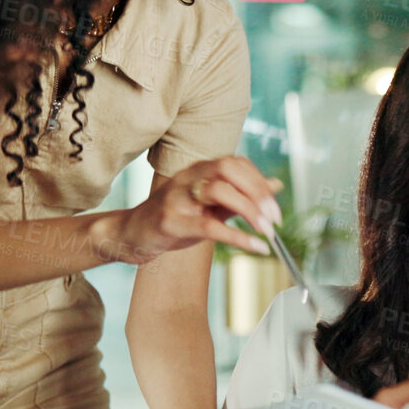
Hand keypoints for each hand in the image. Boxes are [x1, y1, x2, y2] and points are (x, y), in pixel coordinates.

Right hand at [91, 156, 282, 265]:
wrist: (132, 235)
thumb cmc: (174, 219)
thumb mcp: (210, 204)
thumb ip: (241, 195)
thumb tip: (275, 185)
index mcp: (198, 170)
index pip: (235, 162)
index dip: (259, 181)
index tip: (275, 207)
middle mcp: (188, 177)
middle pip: (228, 168)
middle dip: (257, 191)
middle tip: (274, 218)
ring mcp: (177, 198)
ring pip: (219, 191)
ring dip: (250, 210)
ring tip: (267, 231)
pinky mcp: (171, 222)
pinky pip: (209, 226)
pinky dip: (238, 237)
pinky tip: (255, 246)